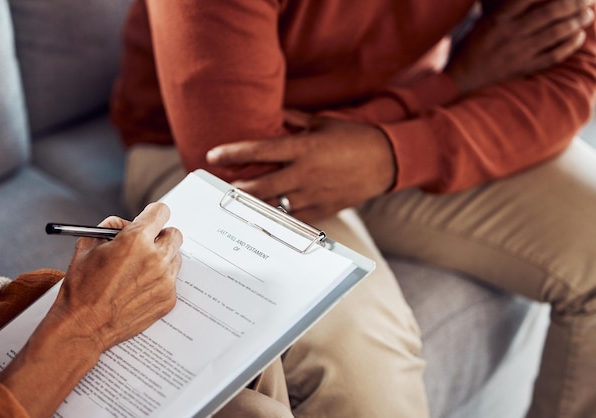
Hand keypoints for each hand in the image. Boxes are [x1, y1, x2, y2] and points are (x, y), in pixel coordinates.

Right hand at [0, 202, 182, 417]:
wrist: (82, 327)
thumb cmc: (81, 287)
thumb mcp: (87, 246)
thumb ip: (110, 227)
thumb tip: (125, 224)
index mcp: (136, 240)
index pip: (161, 212)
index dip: (153, 214)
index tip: (151, 218)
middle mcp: (156, 258)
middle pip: (174, 234)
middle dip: (160, 236)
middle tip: (147, 244)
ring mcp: (165, 280)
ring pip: (175, 258)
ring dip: (161, 259)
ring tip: (137, 271)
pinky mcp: (168, 299)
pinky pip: (171, 281)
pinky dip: (158, 281)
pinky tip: (137, 290)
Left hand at [207, 117, 394, 222]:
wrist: (386, 162)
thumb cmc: (354, 138)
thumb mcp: (321, 124)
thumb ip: (294, 121)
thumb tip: (272, 116)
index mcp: (303, 148)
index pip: (259, 150)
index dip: (233, 154)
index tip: (213, 156)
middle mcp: (304, 173)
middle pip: (259, 187)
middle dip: (236, 189)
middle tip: (223, 187)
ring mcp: (312, 195)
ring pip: (273, 206)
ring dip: (254, 205)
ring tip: (239, 203)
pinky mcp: (321, 210)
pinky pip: (292, 218)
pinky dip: (278, 215)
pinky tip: (267, 213)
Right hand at [447, 0, 594, 93]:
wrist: (461, 79)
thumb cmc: (472, 47)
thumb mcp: (484, 22)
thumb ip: (506, 8)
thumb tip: (530, 1)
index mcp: (499, 18)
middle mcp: (511, 33)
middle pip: (552, 12)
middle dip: (576, 2)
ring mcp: (518, 52)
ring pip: (556, 32)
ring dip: (577, 21)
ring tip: (588, 15)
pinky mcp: (523, 68)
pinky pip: (553, 56)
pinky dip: (569, 45)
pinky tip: (578, 37)